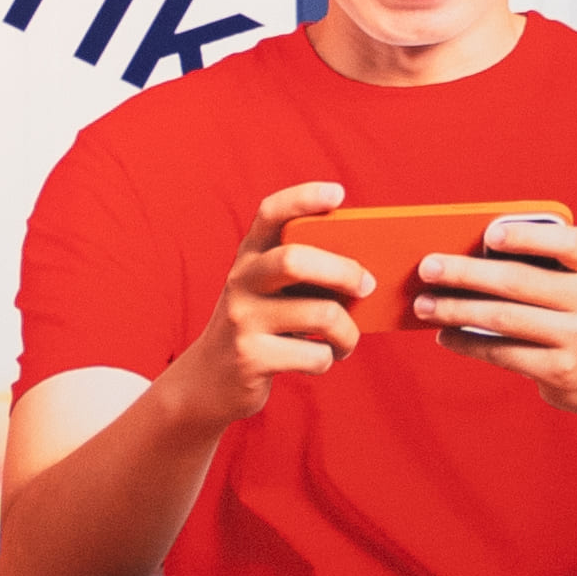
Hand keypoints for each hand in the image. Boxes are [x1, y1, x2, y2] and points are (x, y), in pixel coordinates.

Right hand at [165, 180, 364, 428]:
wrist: (209, 381)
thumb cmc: (260, 327)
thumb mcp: (270, 292)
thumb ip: (304, 274)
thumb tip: (367, 270)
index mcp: (250, 256)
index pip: (270, 213)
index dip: (303, 198)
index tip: (338, 194)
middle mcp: (241, 281)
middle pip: (296, 260)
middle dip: (344, 271)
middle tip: (367, 285)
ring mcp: (242, 320)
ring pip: (320, 314)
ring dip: (348, 332)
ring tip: (345, 340)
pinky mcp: (250, 358)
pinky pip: (314, 355)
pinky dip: (329, 359)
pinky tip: (321, 358)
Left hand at [413, 212, 576, 417]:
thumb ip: (542, 264)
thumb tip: (466, 257)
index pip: (569, 243)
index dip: (528, 237)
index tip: (488, 235)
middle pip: (519, 281)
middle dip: (466, 273)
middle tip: (428, 267)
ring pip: (504, 317)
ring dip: (456, 309)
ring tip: (424, 304)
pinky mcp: (561, 369)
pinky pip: (503, 352)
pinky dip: (468, 342)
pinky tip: (446, 334)